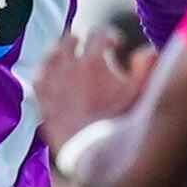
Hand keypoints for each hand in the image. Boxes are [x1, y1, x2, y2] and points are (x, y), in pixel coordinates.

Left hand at [33, 29, 155, 155]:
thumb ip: (146, 66)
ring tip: (67, 54)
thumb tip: (147, 50)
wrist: (94, 152)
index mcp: (92, 62)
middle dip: (81, 40)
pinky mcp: (42, 101)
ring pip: (50, 56)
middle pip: (69, 40)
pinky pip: (38, 77)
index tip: (116, 43)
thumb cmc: (120, 122)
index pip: (99, 34)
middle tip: (88, 45)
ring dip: (60, 51)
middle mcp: (67, 68)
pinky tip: (51, 74)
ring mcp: (51, 84)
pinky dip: (45, 71)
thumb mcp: (139, 92)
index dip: (109, 35)